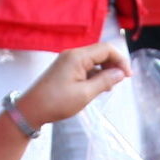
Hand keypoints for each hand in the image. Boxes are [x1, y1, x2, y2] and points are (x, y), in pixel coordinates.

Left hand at [16, 41, 131, 127]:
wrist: (31, 109)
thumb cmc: (57, 102)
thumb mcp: (85, 94)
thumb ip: (105, 81)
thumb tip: (120, 73)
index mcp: (78, 56)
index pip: (106, 49)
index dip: (120, 60)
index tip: (128, 76)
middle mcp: (72, 54)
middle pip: (100, 52)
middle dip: (113, 64)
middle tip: (120, 82)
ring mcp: (67, 60)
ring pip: (93, 59)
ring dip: (104, 70)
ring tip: (109, 87)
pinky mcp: (64, 68)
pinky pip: (84, 66)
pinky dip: (94, 74)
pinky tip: (97, 87)